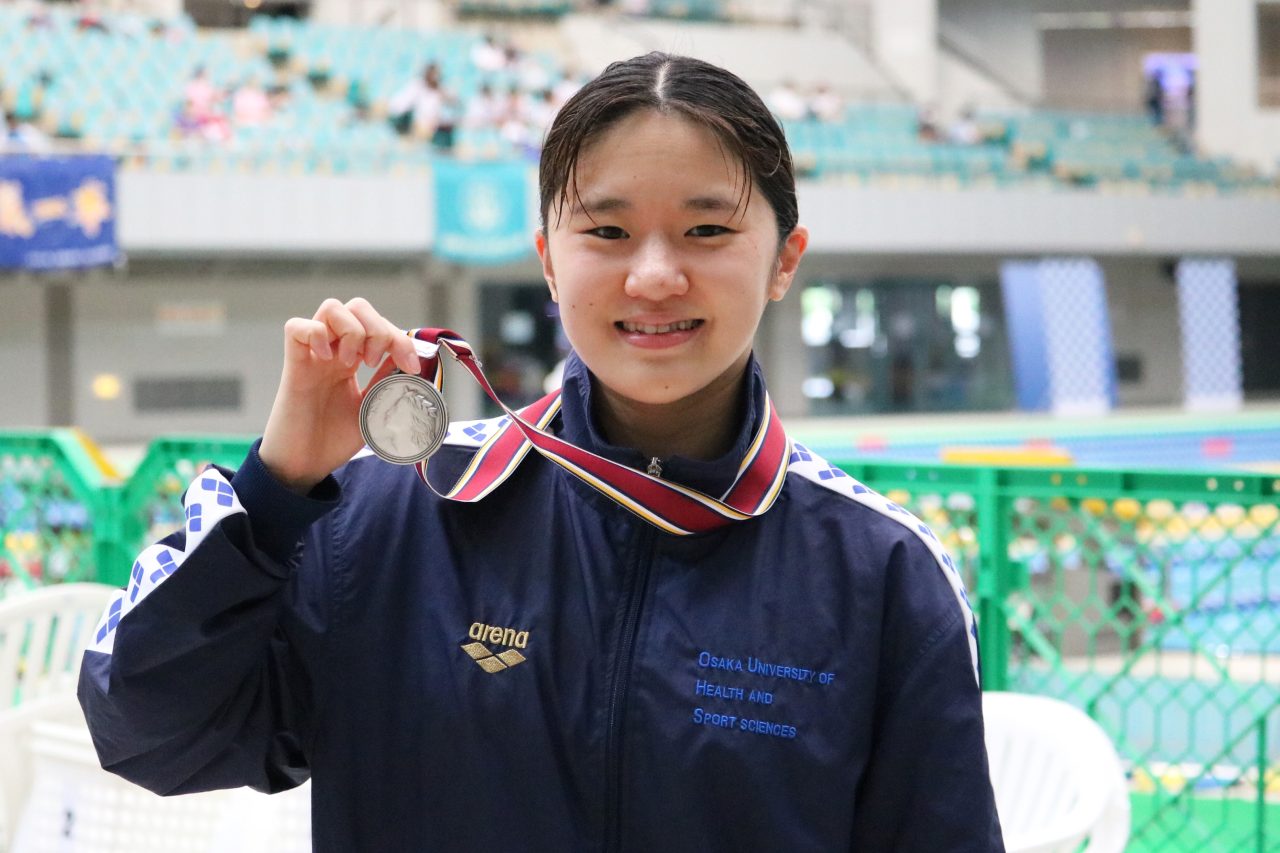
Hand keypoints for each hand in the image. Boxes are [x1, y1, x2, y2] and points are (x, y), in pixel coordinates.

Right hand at [259, 298, 420, 492]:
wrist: (305, 466)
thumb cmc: (334, 440)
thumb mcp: (373, 409)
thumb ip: (389, 384)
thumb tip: (410, 361)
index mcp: (356, 361)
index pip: (381, 327)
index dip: (401, 339)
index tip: (411, 367)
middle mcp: (334, 351)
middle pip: (358, 308)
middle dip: (378, 329)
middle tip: (374, 363)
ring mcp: (313, 355)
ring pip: (331, 308)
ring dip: (351, 330)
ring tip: (351, 362)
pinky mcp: (293, 364)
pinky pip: (296, 327)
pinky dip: (315, 333)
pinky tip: (326, 359)